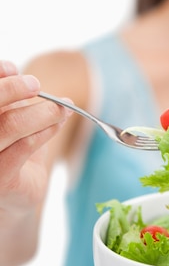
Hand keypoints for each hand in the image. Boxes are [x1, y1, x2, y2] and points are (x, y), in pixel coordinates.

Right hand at [0, 60, 70, 211]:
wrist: (16, 197)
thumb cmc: (11, 151)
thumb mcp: (10, 118)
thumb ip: (9, 96)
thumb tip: (11, 69)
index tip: (12, 68)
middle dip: (12, 89)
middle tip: (36, 84)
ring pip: (9, 125)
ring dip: (40, 112)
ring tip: (62, 107)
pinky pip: (23, 147)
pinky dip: (45, 130)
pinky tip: (58, 123)